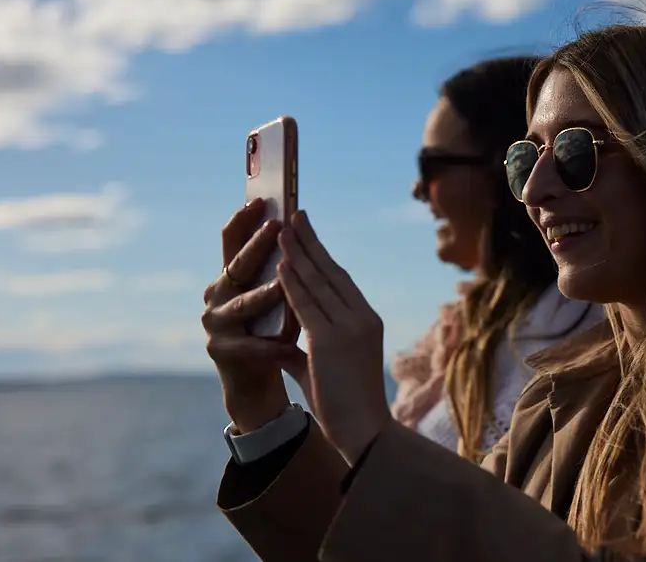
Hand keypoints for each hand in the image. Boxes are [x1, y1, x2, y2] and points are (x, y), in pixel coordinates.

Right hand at [201, 198, 304, 432]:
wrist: (256, 382)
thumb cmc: (272, 331)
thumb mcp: (277, 297)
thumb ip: (281, 270)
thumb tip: (302, 229)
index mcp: (230, 276)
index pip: (232, 240)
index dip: (244, 219)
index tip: (262, 200)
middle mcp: (215, 293)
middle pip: (237, 265)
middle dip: (257, 245)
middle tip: (277, 228)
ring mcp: (214, 322)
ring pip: (242, 304)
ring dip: (263, 294)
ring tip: (282, 287)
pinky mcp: (220, 350)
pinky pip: (249, 345)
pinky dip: (270, 345)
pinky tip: (287, 344)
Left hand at [275, 211, 392, 464]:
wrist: (364, 431)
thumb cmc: (347, 404)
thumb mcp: (324, 368)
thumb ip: (305, 349)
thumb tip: (284, 341)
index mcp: (366, 321)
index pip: (341, 280)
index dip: (323, 255)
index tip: (308, 234)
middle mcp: (361, 317)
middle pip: (331, 271)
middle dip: (310, 242)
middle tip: (295, 215)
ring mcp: (348, 327)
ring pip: (318, 282)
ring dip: (298, 253)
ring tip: (282, 229)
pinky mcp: (331, 341)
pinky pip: (306, 304)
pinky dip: (292, 282)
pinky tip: (280, 263)